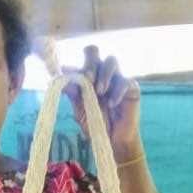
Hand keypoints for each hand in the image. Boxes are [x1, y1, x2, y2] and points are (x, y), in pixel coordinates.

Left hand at [64, 45, 141, 160]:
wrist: (111, 140)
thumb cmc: (96, 124)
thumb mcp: (80, 111)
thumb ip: (73, 94)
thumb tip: (62, 77)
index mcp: (87, 76)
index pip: (79, 61)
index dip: (74, 65)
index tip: (67, 74)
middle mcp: (101, 73)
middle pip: (94, 52)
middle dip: (89, 64)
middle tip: (88, 79)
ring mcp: (116, 78)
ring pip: (111, 60)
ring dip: (104, 74)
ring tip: (99, 92)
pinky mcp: (131, 87)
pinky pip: (124, 81)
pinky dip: (117, 92)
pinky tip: (112, 104)